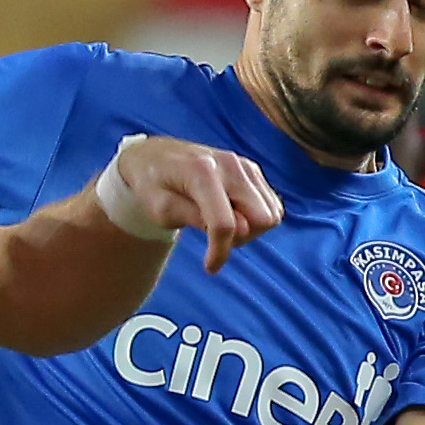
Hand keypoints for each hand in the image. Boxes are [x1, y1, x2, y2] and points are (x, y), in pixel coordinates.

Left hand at [106, 137, 283, 270]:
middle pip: (262, 219)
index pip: (226, 224)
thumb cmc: (153, 186)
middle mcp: (229, 164)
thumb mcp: (161, 209)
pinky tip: (232, 216)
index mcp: (201, 172)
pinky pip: (271, 205)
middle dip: (242, 238)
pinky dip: (255, 218)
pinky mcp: (251, 169)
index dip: (220, 252)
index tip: (209, 267)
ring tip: (222, 226)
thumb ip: (196, 218)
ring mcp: (244, 165)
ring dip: (251, 229)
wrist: (155, 157)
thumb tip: (239, 229)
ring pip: (272, 213)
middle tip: (214, 238)